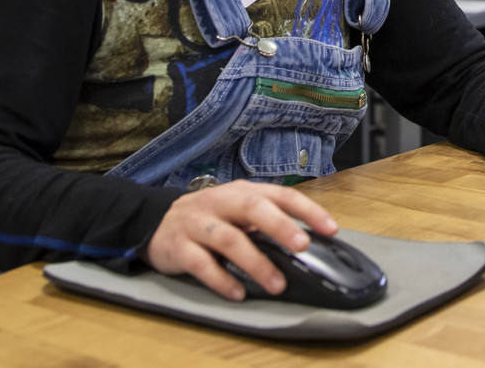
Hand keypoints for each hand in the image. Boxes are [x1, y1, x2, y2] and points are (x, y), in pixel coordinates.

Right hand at [145, 180, 336, 300]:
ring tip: (276, 284)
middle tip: (302, 246)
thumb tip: (305, 242)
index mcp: (242, 192)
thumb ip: (264, 221)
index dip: (307, 210)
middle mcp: (220, 202)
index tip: (331, 228)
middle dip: (280, 226)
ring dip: (256, 262)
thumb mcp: (236, 210)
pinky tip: (238, 293)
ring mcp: (198, 223)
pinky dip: (222, 280)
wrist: (154, 221)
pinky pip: (202, 264)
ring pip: (229, 239)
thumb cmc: (208, 217)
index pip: (280, 195)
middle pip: (253, 208)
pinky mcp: (179, 246)